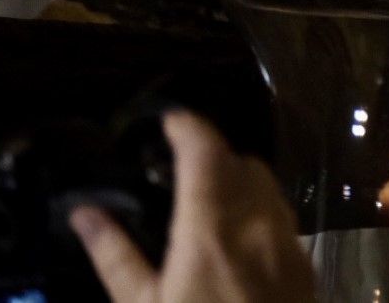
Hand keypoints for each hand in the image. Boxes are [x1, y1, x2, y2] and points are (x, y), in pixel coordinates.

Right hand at [68, 111, 316, 302]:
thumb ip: (115, 255)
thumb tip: (84, 213)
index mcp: (211, 228)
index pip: (205, 151)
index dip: (188, 127)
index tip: (168, 120)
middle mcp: (258, 224)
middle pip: (242, 163)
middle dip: (212, 156)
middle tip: (177, 169)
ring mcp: (288, 244)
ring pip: (268, 188)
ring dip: (239, 182)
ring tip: (203, 201)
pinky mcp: (305, 267)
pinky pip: (282, 218)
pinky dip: (259, 212)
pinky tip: (235, 239)